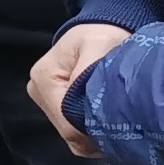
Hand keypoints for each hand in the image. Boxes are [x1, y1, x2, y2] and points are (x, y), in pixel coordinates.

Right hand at [30, 22, 131, 157]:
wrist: (103, 28)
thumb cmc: (102, 36)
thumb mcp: (99, 47)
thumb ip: (89, 75)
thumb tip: (88, 108)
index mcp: (43, 79)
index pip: (66, 122)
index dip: (94, 129)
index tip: (122, 124)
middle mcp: (38, 94)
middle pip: (67, 132)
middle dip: (95, 132)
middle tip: (125, 122)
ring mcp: (45, 103)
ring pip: (70, 136)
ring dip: (95, 135)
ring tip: (118, 120)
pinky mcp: (55, 109)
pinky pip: (74, 134)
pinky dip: (92, 135)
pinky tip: (108, 123)